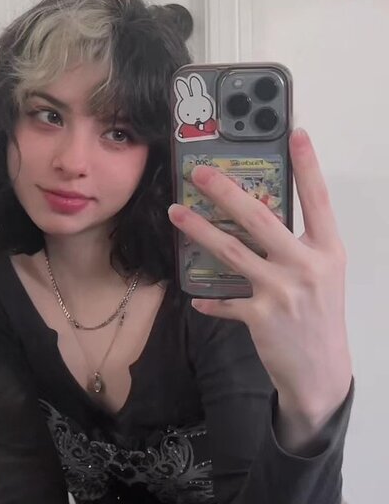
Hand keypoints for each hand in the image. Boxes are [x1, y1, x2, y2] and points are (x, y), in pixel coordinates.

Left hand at [168, 128, 352, 420]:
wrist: (320, 370)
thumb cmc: (320, 315)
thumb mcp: (323, 274)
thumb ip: (300, 243)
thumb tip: (259, 211)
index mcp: (328, 250)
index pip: (318, 199)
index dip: (307, 165)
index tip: (295, 132)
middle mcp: (307, 266)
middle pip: (260, 219)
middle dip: (226, 192)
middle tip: (201, 172)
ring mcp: (282, 291)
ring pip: (232, 252)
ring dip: (199, 230)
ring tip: (175, 212)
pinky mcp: (260, 316)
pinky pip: (225, 300)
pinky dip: (210, 298)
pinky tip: (196, 297)